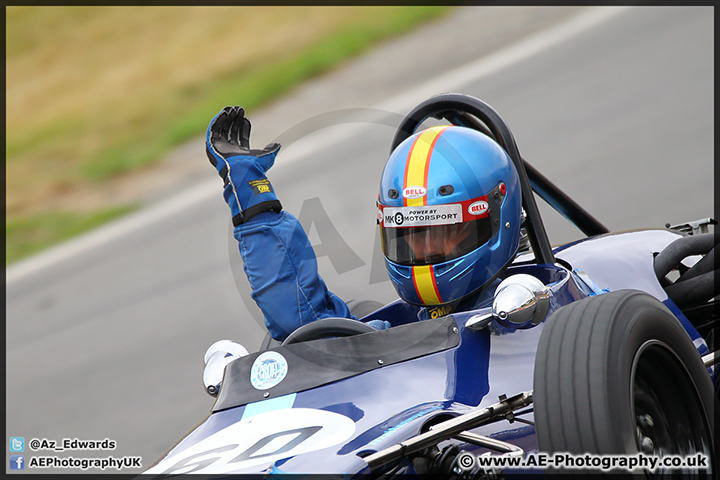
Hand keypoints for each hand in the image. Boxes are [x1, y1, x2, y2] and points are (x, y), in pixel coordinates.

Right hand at [206, 106, 281, 224]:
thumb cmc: (256, 165)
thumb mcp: (268, 156)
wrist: (244, 170)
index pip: (241, 136)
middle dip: (235, 120)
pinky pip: (213, 130)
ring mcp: (221, 148)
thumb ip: (272, 149)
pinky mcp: (213, 145)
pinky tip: (224, 113)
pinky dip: (218, 121)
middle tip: (239, 109)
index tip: (246, 118)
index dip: (243, 126)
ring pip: (222, 130)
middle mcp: (230, 150)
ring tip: (231, 108)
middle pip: (231, 131)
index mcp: (242, 153)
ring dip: (226, 118)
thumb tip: (278, 144)